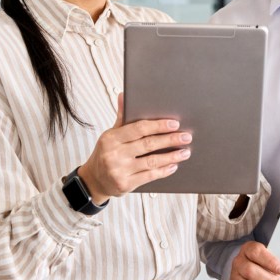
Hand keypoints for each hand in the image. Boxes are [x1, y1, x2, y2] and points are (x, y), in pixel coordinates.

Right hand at [77, 93, 191, 202]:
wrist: (94, 180)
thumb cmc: (106, 153)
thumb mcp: (111, 135)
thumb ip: (122, 117)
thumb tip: (124, 95)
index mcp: (111, 138)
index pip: (139, 128)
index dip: (158, 125)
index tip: (174, 124)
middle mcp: (114, 154)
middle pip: (148, 144)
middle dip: (170, 140)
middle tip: (186, 136)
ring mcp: (119, 170)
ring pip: (151, 161)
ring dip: (171, 156)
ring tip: (185, 152)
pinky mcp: (125, 184)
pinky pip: (149, 176)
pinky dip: (164, 171)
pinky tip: (174, 165)